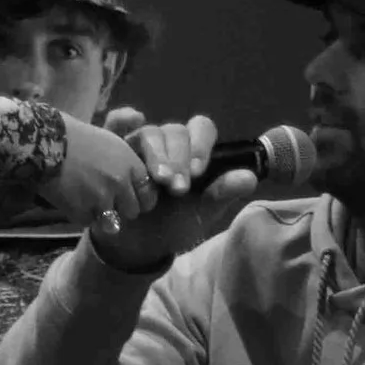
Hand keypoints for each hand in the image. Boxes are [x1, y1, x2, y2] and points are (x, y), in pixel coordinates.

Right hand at [41, 111, 161, 235]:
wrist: (43, 143)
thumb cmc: (76, 136)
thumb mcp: (108, 132)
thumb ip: (128, 135)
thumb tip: (141, 117)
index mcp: (131, 164)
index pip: (149, 195)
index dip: (139, 198)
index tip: (129, 197)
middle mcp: (121, 183)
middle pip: (133, 211)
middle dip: (122, 208)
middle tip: (107, 200)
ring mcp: (102, 199)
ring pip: (113, 221)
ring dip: (104, 215)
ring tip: (90, 202)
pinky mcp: (83, 211)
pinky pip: (89, 222)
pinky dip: (82, 215)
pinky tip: (74, 200)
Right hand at [85, 114, 258, 274]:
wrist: (138, 246)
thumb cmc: (173, 225)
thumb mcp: (200, 213)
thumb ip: (221, 193)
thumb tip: (249, 177)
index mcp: (192, 152)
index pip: (201, 129)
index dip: (201, 145)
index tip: (198, 172)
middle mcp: (167, 144)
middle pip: (174, 131)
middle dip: (178, 158)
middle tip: (177, 189)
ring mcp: (139, 145)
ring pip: (148, 133)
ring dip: (156, 154)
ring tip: (157, 182)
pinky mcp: (114, 151)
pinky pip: (115, 125)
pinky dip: (122, 119)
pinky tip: (131, 120)